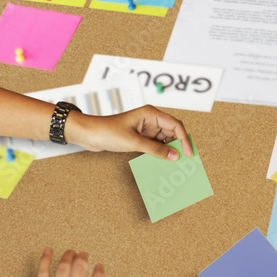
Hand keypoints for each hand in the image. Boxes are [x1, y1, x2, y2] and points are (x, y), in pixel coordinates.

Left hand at [17, 248, 103, 276]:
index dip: (99, 271)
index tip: (99, 265)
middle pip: (81, 269)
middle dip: (84, 258)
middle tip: (84, 253)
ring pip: (64, 268)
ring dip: (68, 256)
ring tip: (70, 251)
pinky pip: (43, 275)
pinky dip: (45, 261)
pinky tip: (48, 252)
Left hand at [66, 106, 192, 160]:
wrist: (88, 134)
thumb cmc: (107, 131)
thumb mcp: (133, 142)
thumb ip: (155, 150)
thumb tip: (174, 156)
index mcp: (151, 113)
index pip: (175, 124)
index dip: (184, 139)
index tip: (188, 153)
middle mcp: (151, 119)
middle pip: (172, 132)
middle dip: (178, 145)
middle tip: (184, 160)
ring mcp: (145, 128)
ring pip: (164, 139)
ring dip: (168, 150)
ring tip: (174, 163)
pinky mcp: (140, 136)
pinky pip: (154, 145)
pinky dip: (159, 153)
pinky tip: (161, 162)